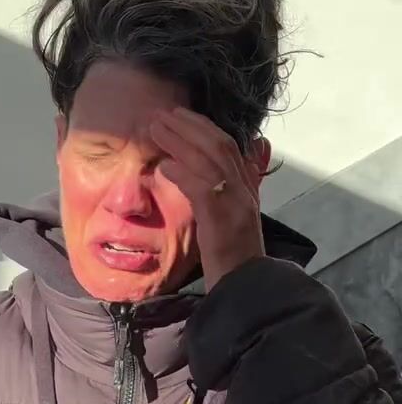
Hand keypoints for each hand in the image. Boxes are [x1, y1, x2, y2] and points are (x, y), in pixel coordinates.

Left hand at [151, 106, 268, 290]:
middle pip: (219, 145)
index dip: (205, 128)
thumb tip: (201, 170)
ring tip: (156, 129)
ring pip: (210, 159)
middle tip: (163, 114)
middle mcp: (244, 191)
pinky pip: (201, 187)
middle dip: (190, 125)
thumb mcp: (231, 220)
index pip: (230, 147)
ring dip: (181, 141)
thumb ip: (224, 193)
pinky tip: (164, 167)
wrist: (245, 289)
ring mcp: (236, 203)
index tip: (181, 116)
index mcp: (247, 190)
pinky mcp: (222, 219)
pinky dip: (182, 173)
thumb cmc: (232, 259)